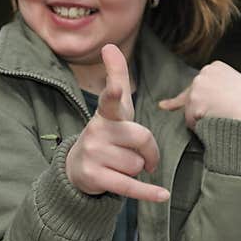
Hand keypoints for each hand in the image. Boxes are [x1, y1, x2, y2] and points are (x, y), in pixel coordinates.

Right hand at [65, 44, 169, 202]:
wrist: (78, 168)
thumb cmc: (106, 133)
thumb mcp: (113, 108)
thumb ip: (116, 76)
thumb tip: (110, 45)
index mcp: (105, 114)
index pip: (110, 101)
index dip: (114, 92)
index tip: (116, 87)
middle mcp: (96, 132)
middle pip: (142, 140)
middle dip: (148, 151)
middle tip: (141, 156)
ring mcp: (93, 155)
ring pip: (137, 165)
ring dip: (137, 169)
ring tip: (120, 166)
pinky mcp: (95, 178)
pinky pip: (129, 186)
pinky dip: (147, 193)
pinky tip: (162, 196)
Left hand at [158, 60, 240, 129]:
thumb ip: (223, 87)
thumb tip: (204, 98)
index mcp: (216, 67)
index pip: (202, 84)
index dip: (209, 98)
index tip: (220, 105)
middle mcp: (203, 74)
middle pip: (193, 96)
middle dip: (202, 107)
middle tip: (222, 114)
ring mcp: (197, 89)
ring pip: (191, 110)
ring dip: (201, 119)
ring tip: (222, 120)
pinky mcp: (193, 106)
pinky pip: (192, 123)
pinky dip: (200, 129)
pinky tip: (216, 126)